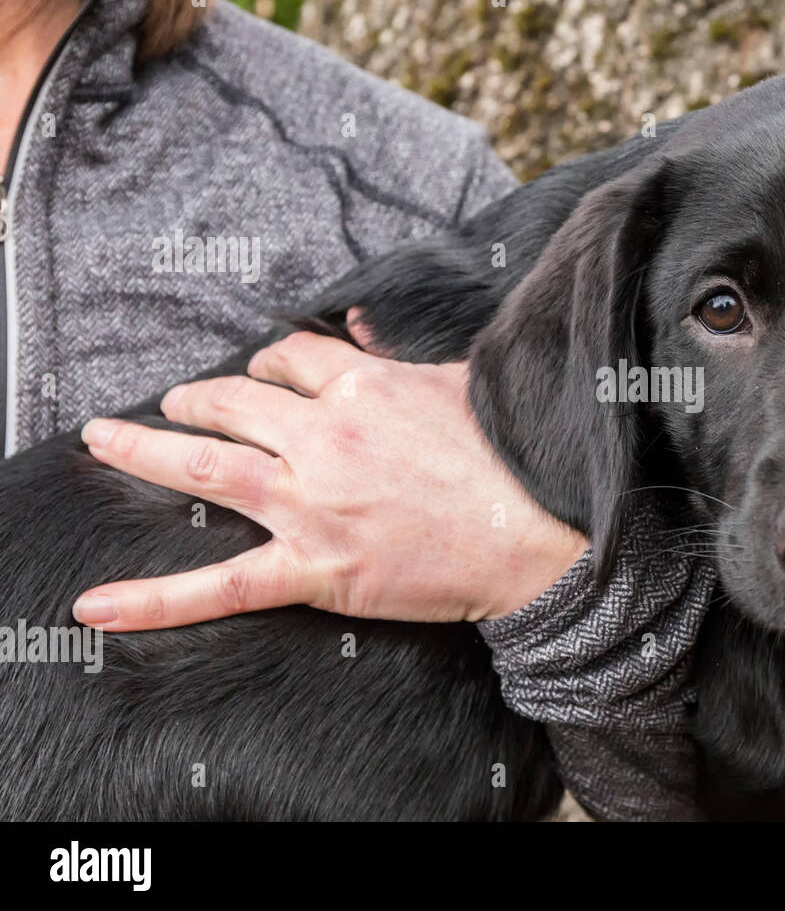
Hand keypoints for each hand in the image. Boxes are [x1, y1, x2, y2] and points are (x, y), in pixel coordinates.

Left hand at [72, 325, 587, 629]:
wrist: (536, 539)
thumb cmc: (510, 461)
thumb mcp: (461, 383)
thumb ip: (398, 355)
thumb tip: (356, 328)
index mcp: (365, 387)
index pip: (288, 358)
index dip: (266, 363)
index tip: (262, 374)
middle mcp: (326, 438)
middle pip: (233, 401)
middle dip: (195, 398)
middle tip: (175, 403)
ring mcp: (314, 505)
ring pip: (206, 469)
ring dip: (144, 450)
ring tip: (104, 440)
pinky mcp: (317, 569)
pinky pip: (222, 586)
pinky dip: (154, 600)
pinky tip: (95, 608)